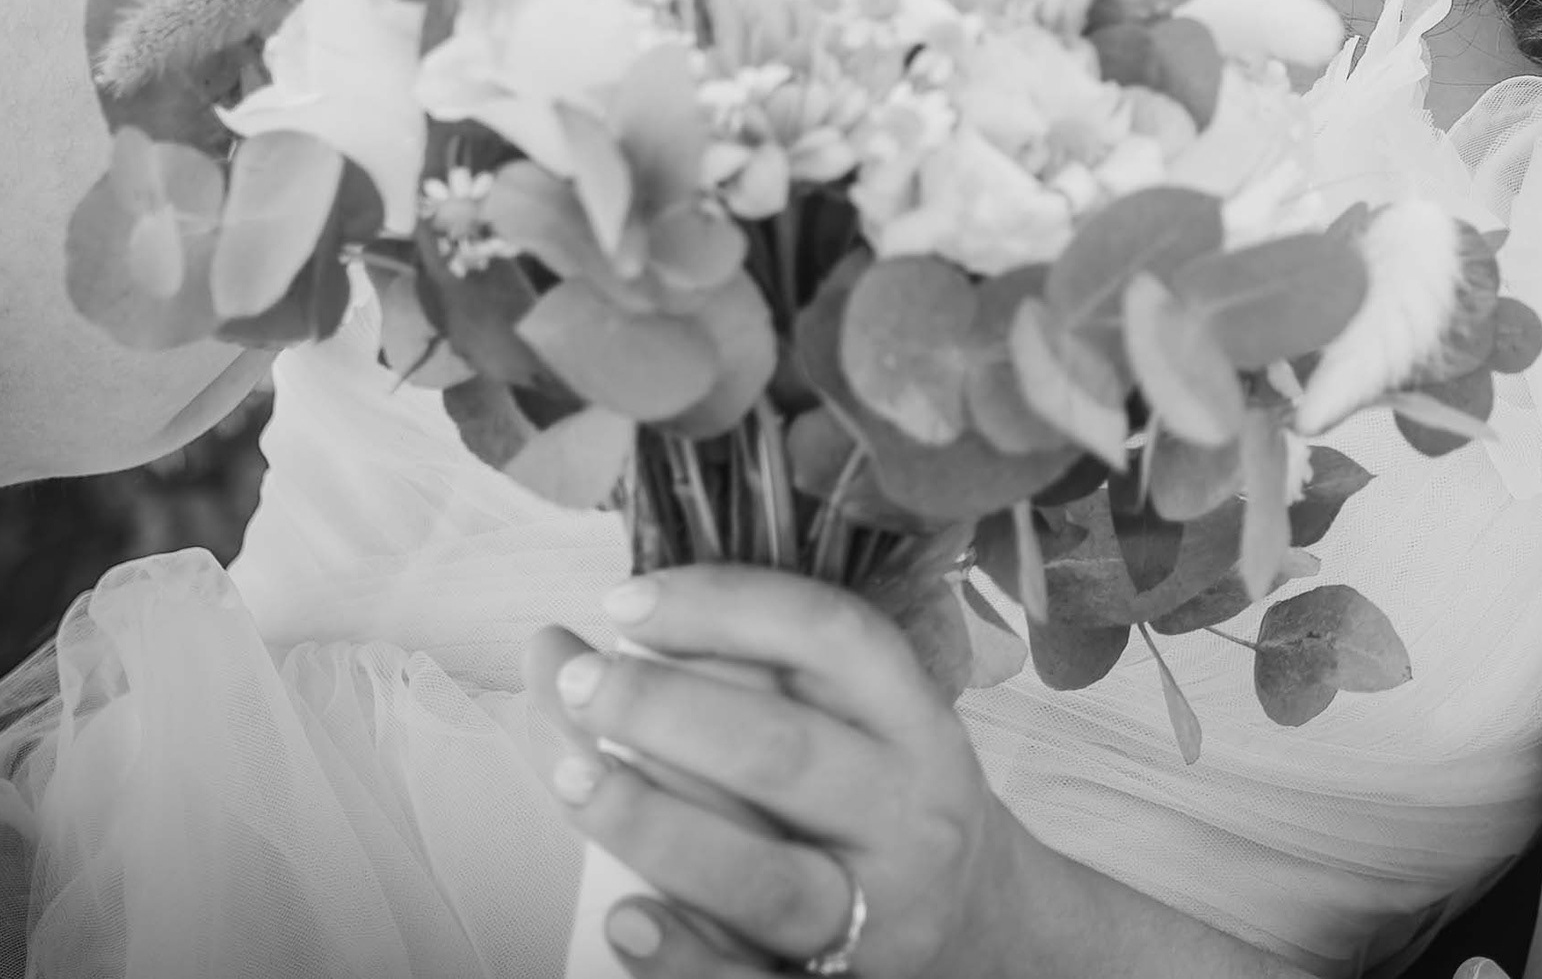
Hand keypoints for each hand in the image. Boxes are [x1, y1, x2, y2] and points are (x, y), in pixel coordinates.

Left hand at [527, 567, 1035, 978]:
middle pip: (787, 752)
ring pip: (766, 876)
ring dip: (659, 828)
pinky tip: (624, 920)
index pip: (834, 638)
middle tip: (583, 679)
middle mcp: (905, 811)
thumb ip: (726, 680)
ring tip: (574, 780)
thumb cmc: (886, 811)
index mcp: (914, 722)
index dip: (728, 607)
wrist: (990, 934)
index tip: (627, 598)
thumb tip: (551, 644)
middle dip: (670, 708)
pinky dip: (685, 956)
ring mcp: (877, 910)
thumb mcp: (851, 729)